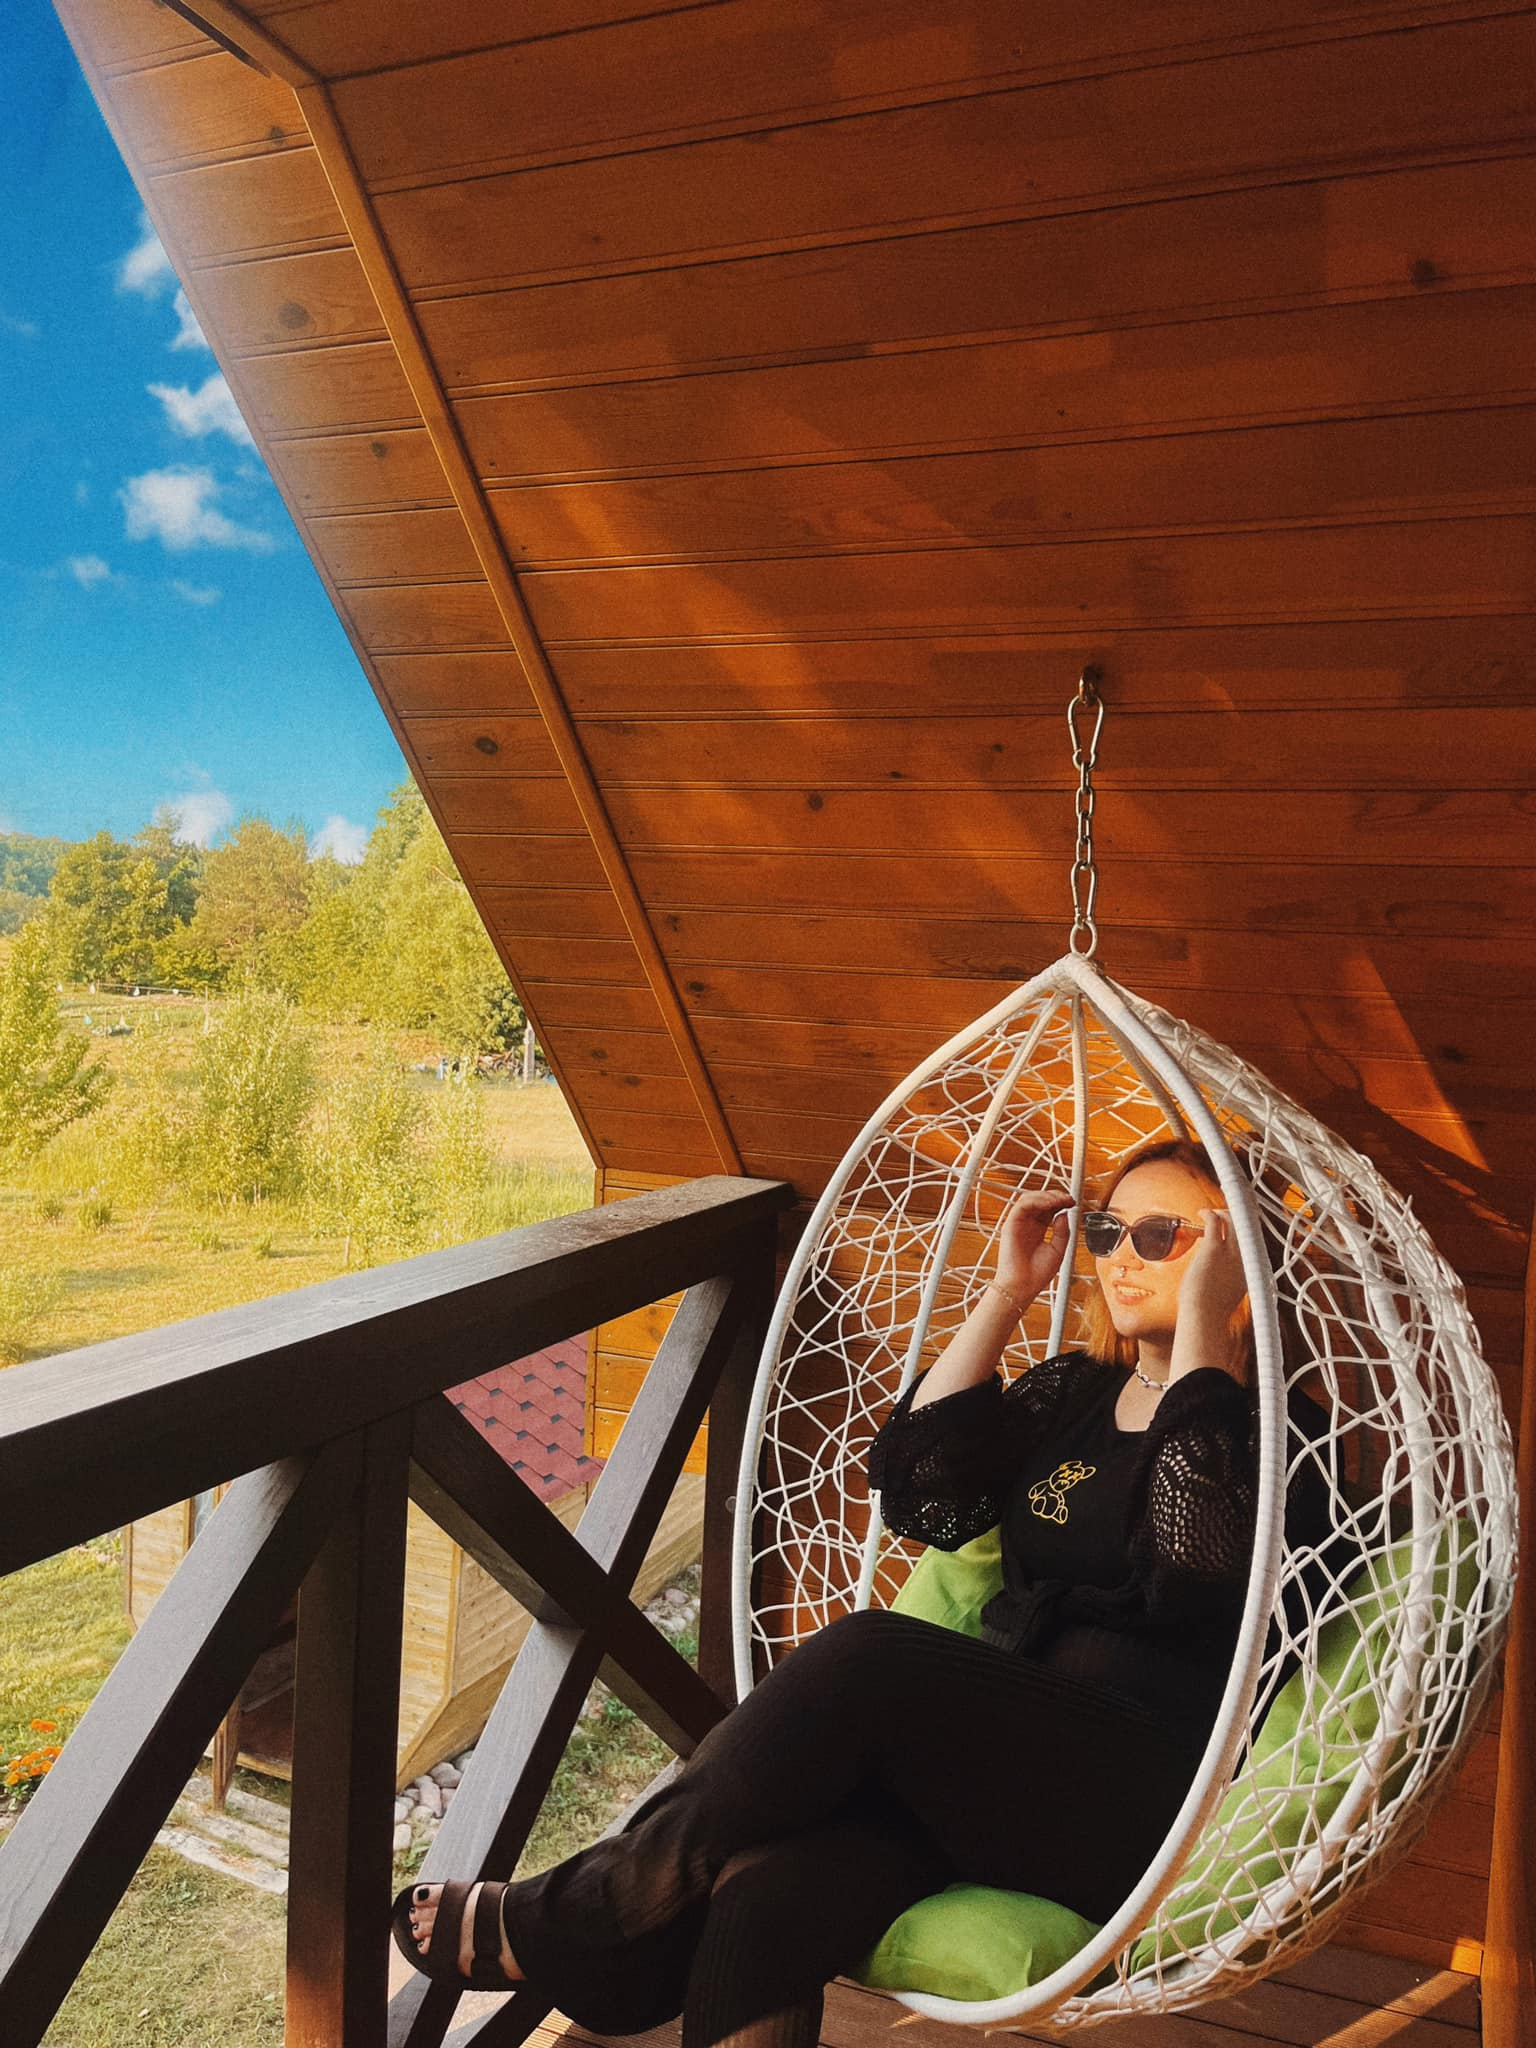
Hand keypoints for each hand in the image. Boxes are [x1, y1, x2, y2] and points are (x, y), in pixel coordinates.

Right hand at [995, 1188, 1073, 1306]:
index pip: (1048, 1208)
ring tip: (1061, 1199)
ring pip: (1030, 1198)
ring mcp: (1018, 1223)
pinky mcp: (1010, 1224)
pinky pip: (1022, 1205)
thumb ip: (1062, 1232)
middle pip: (1039, 1200)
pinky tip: (1050, 1203)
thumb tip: (1064, 1214)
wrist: (1023, 1286)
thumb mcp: (1058, 1250)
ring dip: (1046, 1195)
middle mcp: (1028, 1224)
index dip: (1060, 1202)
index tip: (1072, 1202)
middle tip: (1068, 1199)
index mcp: (1038, 1229)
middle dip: (1055, 1196)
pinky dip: (1036, 1200)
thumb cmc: (1037, 1274)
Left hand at [1179, 1207, 1248, 1327]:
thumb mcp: (1232, 1293)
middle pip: (1248, 1227)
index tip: (1240, 1226)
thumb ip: (1234, 1280)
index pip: (1256, 1242)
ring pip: (1232, 1220)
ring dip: (1223, 1213)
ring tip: (1213, 1213)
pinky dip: (1209, 1214)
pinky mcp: (1214, 1248)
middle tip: (1225, 1215)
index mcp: (1253, 1270)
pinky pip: (1215, 1222)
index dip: (1248, 1231)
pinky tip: (1202, 1213)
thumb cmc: (1212, 1309)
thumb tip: (1225, 1275)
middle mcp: (1246, 1258)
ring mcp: (1232, 1252)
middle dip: (1238, 1217)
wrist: (1205, 1315)